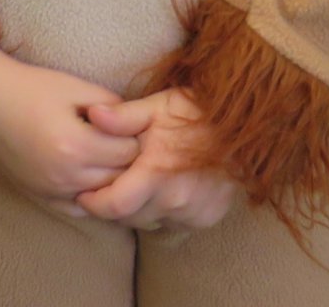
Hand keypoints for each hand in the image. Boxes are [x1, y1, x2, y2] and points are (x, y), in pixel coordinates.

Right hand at [0, 54, 139, 215]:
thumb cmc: (31, 87)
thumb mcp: (76, 87)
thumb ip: (112, 106)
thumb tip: (136, 122)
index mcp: (77, 145)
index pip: (129, 152)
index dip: (136, 135)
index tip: (135, 124)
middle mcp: (65, 175)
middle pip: (118, 177)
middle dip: (128, 159)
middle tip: (127, 139)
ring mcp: (51, 190)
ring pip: (101, 196)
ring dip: (111, 178)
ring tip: (111, 155)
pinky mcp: (39, 195)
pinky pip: (78, 208)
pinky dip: (90, 195)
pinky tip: (90, 174)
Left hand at [76, 89, 240, 232]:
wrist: (244, 124)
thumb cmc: (195, 112)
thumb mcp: (156, 106)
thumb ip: (122, 117)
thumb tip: (91, 115)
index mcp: (156, 173)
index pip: (113, 206)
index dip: (93, 203)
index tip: (84, 194)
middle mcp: (174, 199)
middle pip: (129, 216)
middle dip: (115, 204)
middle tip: (110, 184)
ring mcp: (192, 212)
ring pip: (151, 221)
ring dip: (140, 208)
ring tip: (139, 184)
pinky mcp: (206, 217)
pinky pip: (174, 222)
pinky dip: (165, 211)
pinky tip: (167, 190)